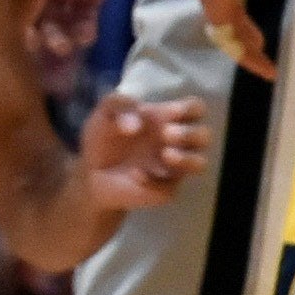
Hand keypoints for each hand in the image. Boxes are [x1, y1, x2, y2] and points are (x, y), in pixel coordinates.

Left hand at [74, 92, 206, 210]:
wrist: (90, 174)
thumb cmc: (104, 139)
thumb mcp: (105, 113)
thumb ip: (118, 104)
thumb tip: (136, 124)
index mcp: (166, 119)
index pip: (195, 109)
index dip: (191, 108)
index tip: (171, 112)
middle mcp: (175, 143)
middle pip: (204, 136)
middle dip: (190, 134)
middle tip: (166, 133)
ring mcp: (173, 168)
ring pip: (200, 163)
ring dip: (187, 158)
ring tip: (165, 154)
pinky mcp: (164, 190)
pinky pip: (170, 186)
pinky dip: (153, 179)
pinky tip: (135, 175)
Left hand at [194, 0, 278, 70]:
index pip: (227, 6)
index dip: (243, 24)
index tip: (259, 36)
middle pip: (226, 23)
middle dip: (245, 44)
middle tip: (263, 58)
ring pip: (227, 31)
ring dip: (247, 50)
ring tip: (265, 66)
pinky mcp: (214, 0)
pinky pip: (230, 31)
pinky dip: (245, 47)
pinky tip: (260, 57)